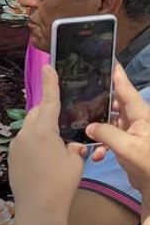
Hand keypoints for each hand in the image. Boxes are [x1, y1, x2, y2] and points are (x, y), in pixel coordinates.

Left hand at [8, 65, 86, 212]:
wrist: (38, 207)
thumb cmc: (61, 183)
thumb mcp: (75, 161)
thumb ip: (73, 146)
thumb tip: (71, 144)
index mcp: (43, 130)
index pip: (49, 100)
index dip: (50, 83)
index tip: (47, 66)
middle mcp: (26, 133)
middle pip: (37, 114)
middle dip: (48, 112)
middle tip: (61, 121)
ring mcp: (16, 145)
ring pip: (30, 129)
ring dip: (42, 132)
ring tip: (55, 150)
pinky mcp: (11, 156)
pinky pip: (24, 143)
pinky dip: (34, 145)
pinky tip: (43, 162)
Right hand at [87, 63, 149, 195]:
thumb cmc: (148, 164)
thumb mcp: (127, 147)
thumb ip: (106, 134)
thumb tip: (89, 127)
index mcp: (141, 115)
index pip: (127, 90)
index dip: (117, 75)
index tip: (108, 60)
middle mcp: (136, 120)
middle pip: (115, 104)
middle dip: (99, 103)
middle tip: (81, 98)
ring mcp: (131, 133)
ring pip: (109, 122)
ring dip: (98, 129)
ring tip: (86, 132)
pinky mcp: (126, 145)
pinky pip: (109, 138)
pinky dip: (102, 146)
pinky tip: (97, 155)